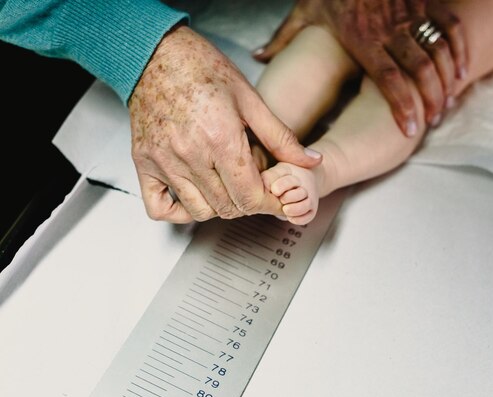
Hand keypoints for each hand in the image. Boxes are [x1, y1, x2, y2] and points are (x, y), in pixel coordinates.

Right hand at [129, 25, 321, 222]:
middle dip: (249, 204)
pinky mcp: (144, 162)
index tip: (276, 199)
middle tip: (255, 188)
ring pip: (199, 211)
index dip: (270, 204)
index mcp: (220, 139)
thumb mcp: (250, 99)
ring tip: (228, 186)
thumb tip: (312, 161)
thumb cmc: (202, 68)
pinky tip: (194, 196)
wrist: (155, 52)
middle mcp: (189, 155)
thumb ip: (282, 137)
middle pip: (228, 207)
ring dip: (220, 207)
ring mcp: (163, 161)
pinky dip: (177, 212)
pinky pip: (158, 208)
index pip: (251, 197)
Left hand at [254, 0, 467, 133]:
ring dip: (446, 80)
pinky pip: (449, 27)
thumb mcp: (304, 10)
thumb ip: (283, 37)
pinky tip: (463, 71)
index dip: (402, 106)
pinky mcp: (423, 2)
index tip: (411, 130)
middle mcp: (390, 31)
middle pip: (418, 70)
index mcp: (363, 40)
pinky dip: (459, 49)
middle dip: (429, 99)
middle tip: (433, 122)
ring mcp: (410, 15)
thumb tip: (258, 58)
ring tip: (446, 104)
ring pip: (436, 52)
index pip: (387, 79)